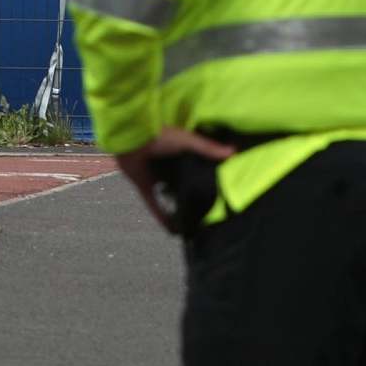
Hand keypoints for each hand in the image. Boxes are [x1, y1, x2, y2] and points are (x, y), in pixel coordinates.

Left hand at [115, 126, 234, 231]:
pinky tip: (172, 229)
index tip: (219, 187)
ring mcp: (154, 179)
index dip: (204, 175)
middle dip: (190, 193)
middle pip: (180, 183)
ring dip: (177, 207)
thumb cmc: (160, 136)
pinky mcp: (144, 187)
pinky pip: (154, 205)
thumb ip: (208, 148)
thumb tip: (234, 152)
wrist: (131, 139)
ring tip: (193, 221)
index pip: (193, 167)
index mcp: (177, 154)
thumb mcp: (188, 141)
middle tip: (208, 208)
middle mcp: (166, 167)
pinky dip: (162, 217)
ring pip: (168, 196)